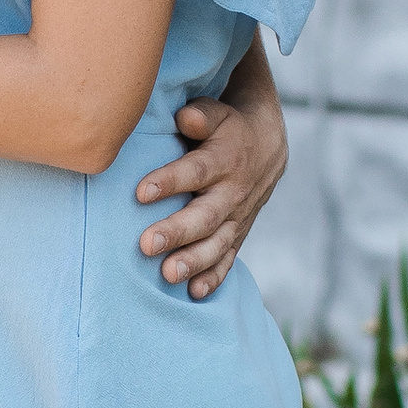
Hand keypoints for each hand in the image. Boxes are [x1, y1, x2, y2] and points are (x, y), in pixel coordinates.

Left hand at [135, 82, 286, 299]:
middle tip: (146, 245)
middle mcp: (233, 192)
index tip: (140, 193)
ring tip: (168, 275)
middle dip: (176, 232)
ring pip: (217, 243)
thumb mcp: (217, 114)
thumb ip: (201, 117)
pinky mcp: (238, 234)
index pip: (196, 171)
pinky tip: (195, 292)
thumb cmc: (226, 129)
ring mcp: (237, 218)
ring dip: (193, 260)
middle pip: (204, 215)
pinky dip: (214, 277)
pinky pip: (228, 258)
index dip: (170, 181)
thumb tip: (185, 117)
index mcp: (225, 160)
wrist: (267, 147)